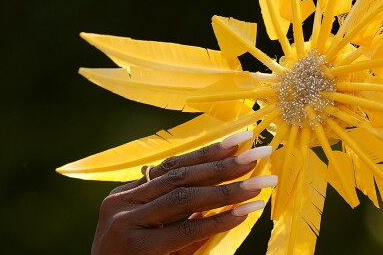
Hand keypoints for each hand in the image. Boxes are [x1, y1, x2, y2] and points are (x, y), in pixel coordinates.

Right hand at [91, 131, 275, 254]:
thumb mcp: (154, 235)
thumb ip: (183, 213)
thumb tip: (227, 185)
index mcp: (124, 195)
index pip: (172, 166)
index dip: (209, 152)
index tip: (242, 138)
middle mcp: (121, 204)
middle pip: (180, 176)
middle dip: (224, 164)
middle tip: (261, 152)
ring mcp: (124, 224)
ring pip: (184, 198)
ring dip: (228, 189)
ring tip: (261, 182)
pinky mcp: (134, 248)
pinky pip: (184, 230)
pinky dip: (217, 220)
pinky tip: (244, 211)